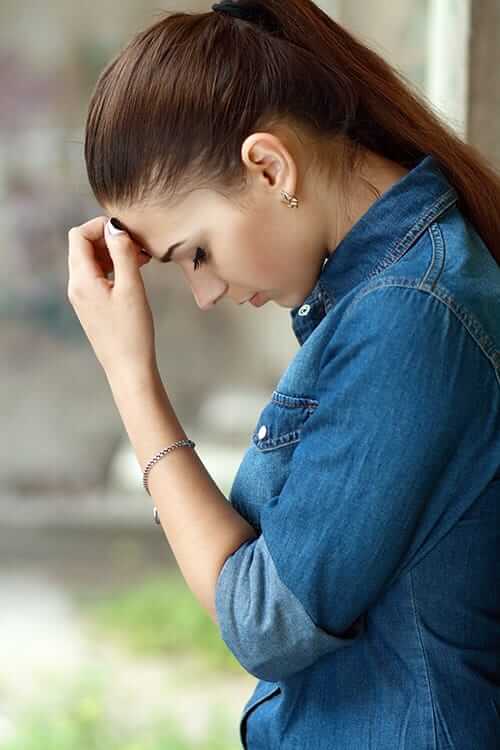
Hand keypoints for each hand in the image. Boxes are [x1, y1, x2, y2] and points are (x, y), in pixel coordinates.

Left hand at [67, 215, 156, 380]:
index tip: (128, 233)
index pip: (79, 235)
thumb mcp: (132, 288)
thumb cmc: (132, 331)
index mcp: (81, 279)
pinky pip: (98, 275)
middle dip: (109, 238)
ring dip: (113, 253)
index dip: (101, 226)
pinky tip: (134, 272)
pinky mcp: (92, 305)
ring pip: (92, 260)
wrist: (128, 368)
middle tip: (138, 244)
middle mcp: (76, 286)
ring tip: (141, 258)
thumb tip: (115, 227)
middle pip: (83, 246)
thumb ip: (123, 254)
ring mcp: (82, 296)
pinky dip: (114, 267)